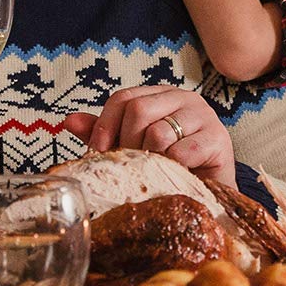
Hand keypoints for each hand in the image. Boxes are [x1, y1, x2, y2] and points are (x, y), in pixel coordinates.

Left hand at [63, 85, 234, 182]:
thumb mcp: (134, 146)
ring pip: (158, 132)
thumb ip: (105, 133)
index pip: (123, 98)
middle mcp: (182, 98)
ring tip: (155, 171)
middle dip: (126, 143)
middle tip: (130, 165)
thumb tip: (68, 122)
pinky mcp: (217, 139)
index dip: (104, 125)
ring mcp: (203, 116)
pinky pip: (182, 151)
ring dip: (150, 158)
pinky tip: (176, 174)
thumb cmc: (169, 165)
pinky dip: (173, 167)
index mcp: (160, 95)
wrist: (210, 190)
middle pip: (137, 109)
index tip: (97, 152)